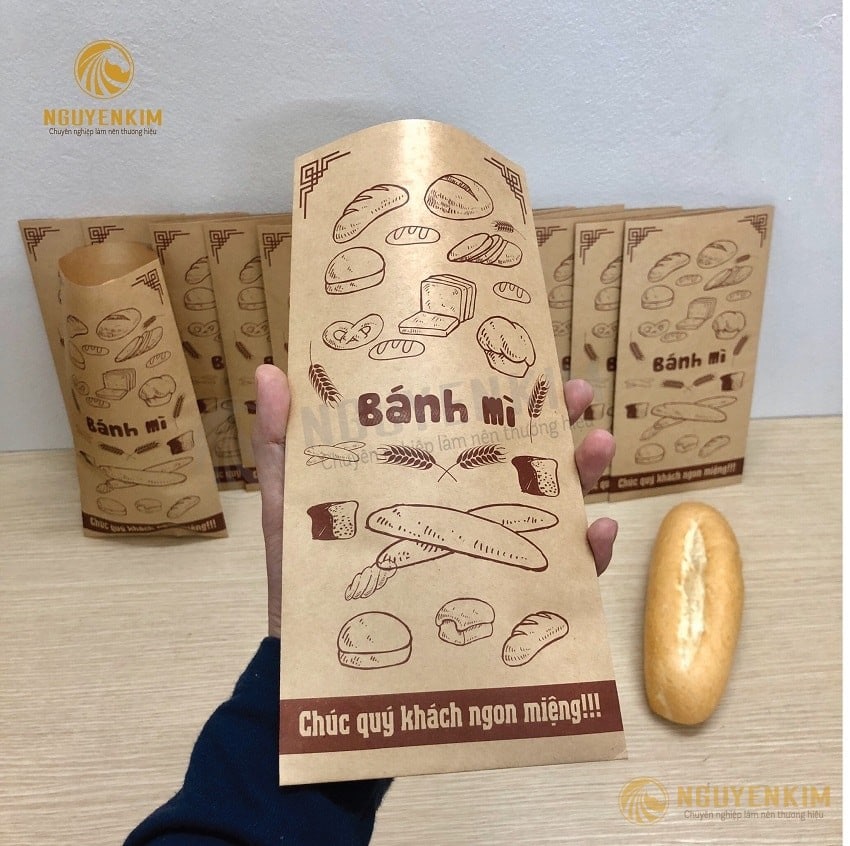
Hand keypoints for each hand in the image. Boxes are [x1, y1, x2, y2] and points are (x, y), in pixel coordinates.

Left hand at [253, 365, 616, 637]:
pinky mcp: (506, 607)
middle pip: (520, 459)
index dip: (497, 390)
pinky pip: (558, 582)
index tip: (524, 356)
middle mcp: (464, 511)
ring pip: (551, 511)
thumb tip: (270, 370)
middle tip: (574, 393)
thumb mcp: (292, 506)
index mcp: (422, 480)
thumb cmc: (308, 577)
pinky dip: (587, 558)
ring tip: (596, 444)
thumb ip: (283, 445)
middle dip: (555, 422)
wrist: (322, 661)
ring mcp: (490, 557)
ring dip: (583, 475)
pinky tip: (597, 532)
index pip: (467, 426)